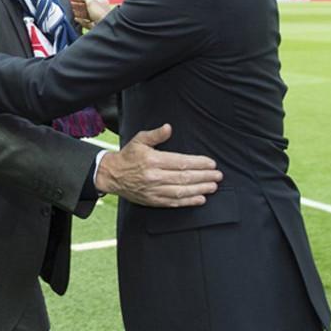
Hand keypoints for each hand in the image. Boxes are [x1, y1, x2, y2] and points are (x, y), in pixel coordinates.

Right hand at [71, 0, 110, 30]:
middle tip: (68, 5)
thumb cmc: (100, 13)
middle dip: (76, 5)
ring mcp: (96, 18)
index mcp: (100, 2)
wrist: (104, 27)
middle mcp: (99, 10)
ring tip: (70, 12)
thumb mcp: (91, 1)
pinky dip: (80, 21)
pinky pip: (86, 23)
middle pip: (85, 6)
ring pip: (85, 14)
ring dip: (77, 12)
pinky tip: (75, 19)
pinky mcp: (94, 26)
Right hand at [96, 124, 221, 207]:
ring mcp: (154, 190)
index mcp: (153, 160)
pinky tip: (200, 199)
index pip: (181, 162)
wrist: (112, 175)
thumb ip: (156, 135)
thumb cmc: (128, 156)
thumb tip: (168, 128)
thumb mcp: (139, 140)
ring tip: (213, 186)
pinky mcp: (153, 201)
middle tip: (217, 175)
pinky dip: (188, 201)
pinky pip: (174, 202)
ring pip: (181, 191)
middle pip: (184, 177)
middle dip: (204, 176)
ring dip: (200, 189)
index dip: (198, 163)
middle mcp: (155, 176)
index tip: (211, 163)